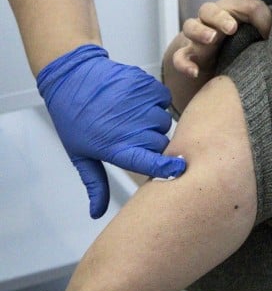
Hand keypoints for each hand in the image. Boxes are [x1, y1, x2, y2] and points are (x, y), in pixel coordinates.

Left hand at [36, 44, 185, 217]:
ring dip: (154, 122)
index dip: (166, 167)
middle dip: (153, 142)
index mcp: (114, 146)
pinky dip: (156, 101)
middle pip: (160, 141)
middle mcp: (130, 126)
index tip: (179, 169)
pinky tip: (139, 101)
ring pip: (163, 120)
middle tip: (135, 137)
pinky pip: (164, 98)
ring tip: (134, 117)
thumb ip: (95, 184)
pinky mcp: (144, 84)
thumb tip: (97, 213)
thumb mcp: (80, 154)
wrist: (72, 77)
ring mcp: (138, 103)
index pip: (148, 161)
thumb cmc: (74, 119)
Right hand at [170, 0, 271, 79]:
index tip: (240, 25)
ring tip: (210, 39)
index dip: (237, 10)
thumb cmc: (245, 38)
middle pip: (206, 10)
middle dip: (218, 18)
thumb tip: (269, 28)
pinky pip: (179, 57)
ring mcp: (198, 38)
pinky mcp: (192, 57)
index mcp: (228, 11)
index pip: (229, 4)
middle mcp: (211, 21)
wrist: (228, 62)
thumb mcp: (257, 26)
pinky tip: (194, 71)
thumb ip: (263, 19)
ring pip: (190, 27)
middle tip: (231, 28)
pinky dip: (184, 63)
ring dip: (199, 32)